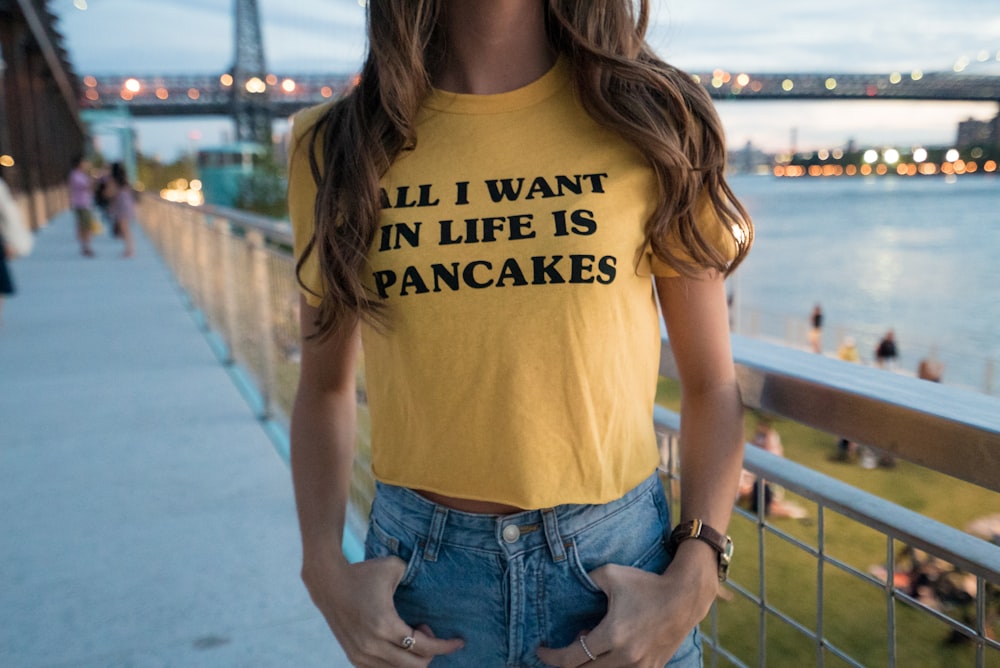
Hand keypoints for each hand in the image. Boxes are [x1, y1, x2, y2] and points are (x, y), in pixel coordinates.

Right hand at [303, 553, 463, 666]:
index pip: (423, 647)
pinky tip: (398, 644)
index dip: (445, 646)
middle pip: (414, 665)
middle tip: (426, 629)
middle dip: (430, 652)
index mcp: (385, 625)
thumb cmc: (362, 573)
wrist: (327, 582)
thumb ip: (415, 575)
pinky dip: (396, 663)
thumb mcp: (393, 567)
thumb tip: (430, 584)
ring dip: (412, 657)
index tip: (459, 642)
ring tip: (409, 632)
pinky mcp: (354, 657)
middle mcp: (372, 645)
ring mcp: (361, 655)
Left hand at [537, 549, 716, 666]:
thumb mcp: (610, 574)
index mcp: (612, 635)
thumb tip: (569, 585)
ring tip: (590, 643)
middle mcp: (625, 656)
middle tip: (563, 648)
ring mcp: (640, 666)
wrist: (683, 597)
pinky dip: (609, 667)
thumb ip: (586, 580)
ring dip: (589, 665)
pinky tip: (609, 650)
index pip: (572, 658)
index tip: (540, 651)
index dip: (552, 657)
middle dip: (567, 663)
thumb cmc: (646, 584)